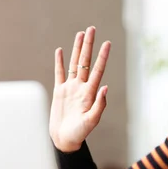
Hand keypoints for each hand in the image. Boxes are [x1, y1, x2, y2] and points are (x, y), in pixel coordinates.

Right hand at [49, 26, 110, 152]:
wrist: (65, 140)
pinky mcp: (60, 91)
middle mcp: (81, 87)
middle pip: (86, 61)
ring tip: (81, 34)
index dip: (102, 56)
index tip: (107, 43)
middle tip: (92, 28)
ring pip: (74, 63)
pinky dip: (59, 62)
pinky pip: (59, 73)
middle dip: (89, 45)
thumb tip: (105, 87)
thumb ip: (99, 105)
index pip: (97, 70)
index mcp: (90, 93)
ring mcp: (70, 88)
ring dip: (77, 49)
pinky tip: (60, 51)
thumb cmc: (79, 133)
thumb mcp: (92, 121)